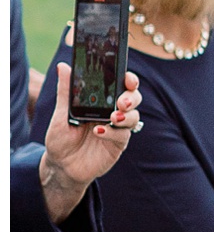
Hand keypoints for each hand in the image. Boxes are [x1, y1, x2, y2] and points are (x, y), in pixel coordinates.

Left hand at [40, 67, 141, 221]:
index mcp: (102, 101)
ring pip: (134, 117)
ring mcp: (117, 129)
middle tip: (122, 102)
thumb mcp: (61, 113)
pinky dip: (112, 132)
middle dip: (132, 97)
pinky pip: (122, 136)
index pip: (122, 85)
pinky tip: (99, 131)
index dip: (129, 79)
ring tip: (113, 117)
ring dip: (126, 115)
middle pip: (134, 98)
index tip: (128, 79)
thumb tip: (63, 66)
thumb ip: (66, 90)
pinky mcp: (117, 145)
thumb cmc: (61, 137)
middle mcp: (113, 112)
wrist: (60, 165)